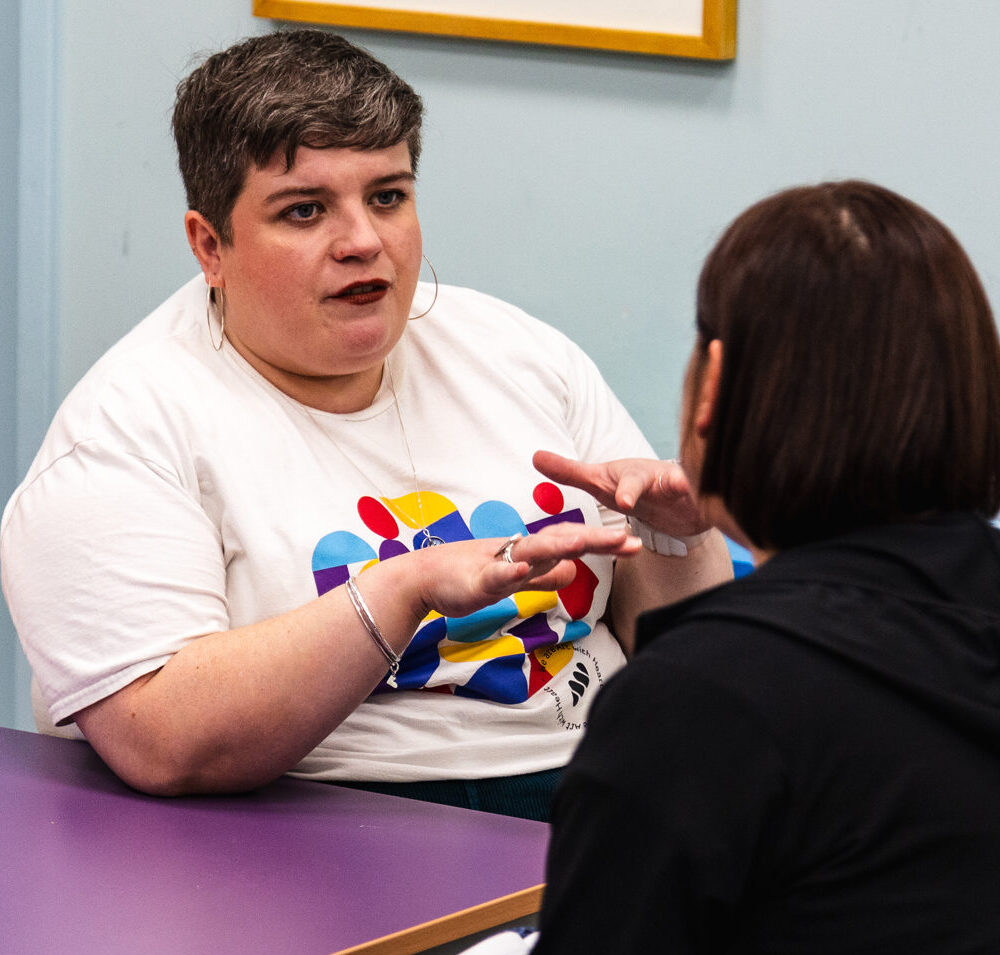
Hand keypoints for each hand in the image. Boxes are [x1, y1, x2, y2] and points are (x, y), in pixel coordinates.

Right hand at [413, 521, 640, 619]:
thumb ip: (542, 576)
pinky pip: (496, 574)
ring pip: (534, 552)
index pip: (573, 542)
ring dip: (561, 546)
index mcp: (530, 553)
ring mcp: (498, 565)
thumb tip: (571, 571)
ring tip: (588, 542)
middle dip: (596, 539)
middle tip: (631, 540)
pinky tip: (525, 567)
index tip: (634, 543)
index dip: (602, 542)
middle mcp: (519, 553)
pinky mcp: (477, 580)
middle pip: (563, 541)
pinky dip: (510, 570)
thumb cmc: (467, 578)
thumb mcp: (514, 581)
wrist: (424, 579)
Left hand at [533, 450, 708, 537]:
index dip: (628, 491)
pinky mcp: (704, 506)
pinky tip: (719, 513)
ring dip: (698, 491)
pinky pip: (712, 506)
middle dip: (671, 483)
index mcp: (635, 477)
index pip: (631, 482)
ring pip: (694, 489)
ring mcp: (685, 492)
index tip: (624, 500)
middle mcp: (662, 479)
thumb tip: (535, 456)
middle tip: (675, 490)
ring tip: (705, 493)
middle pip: (667, 479)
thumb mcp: (601, 481)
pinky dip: (715, 508)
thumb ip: (570, 472)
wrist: (674, 499)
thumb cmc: (634, 487)